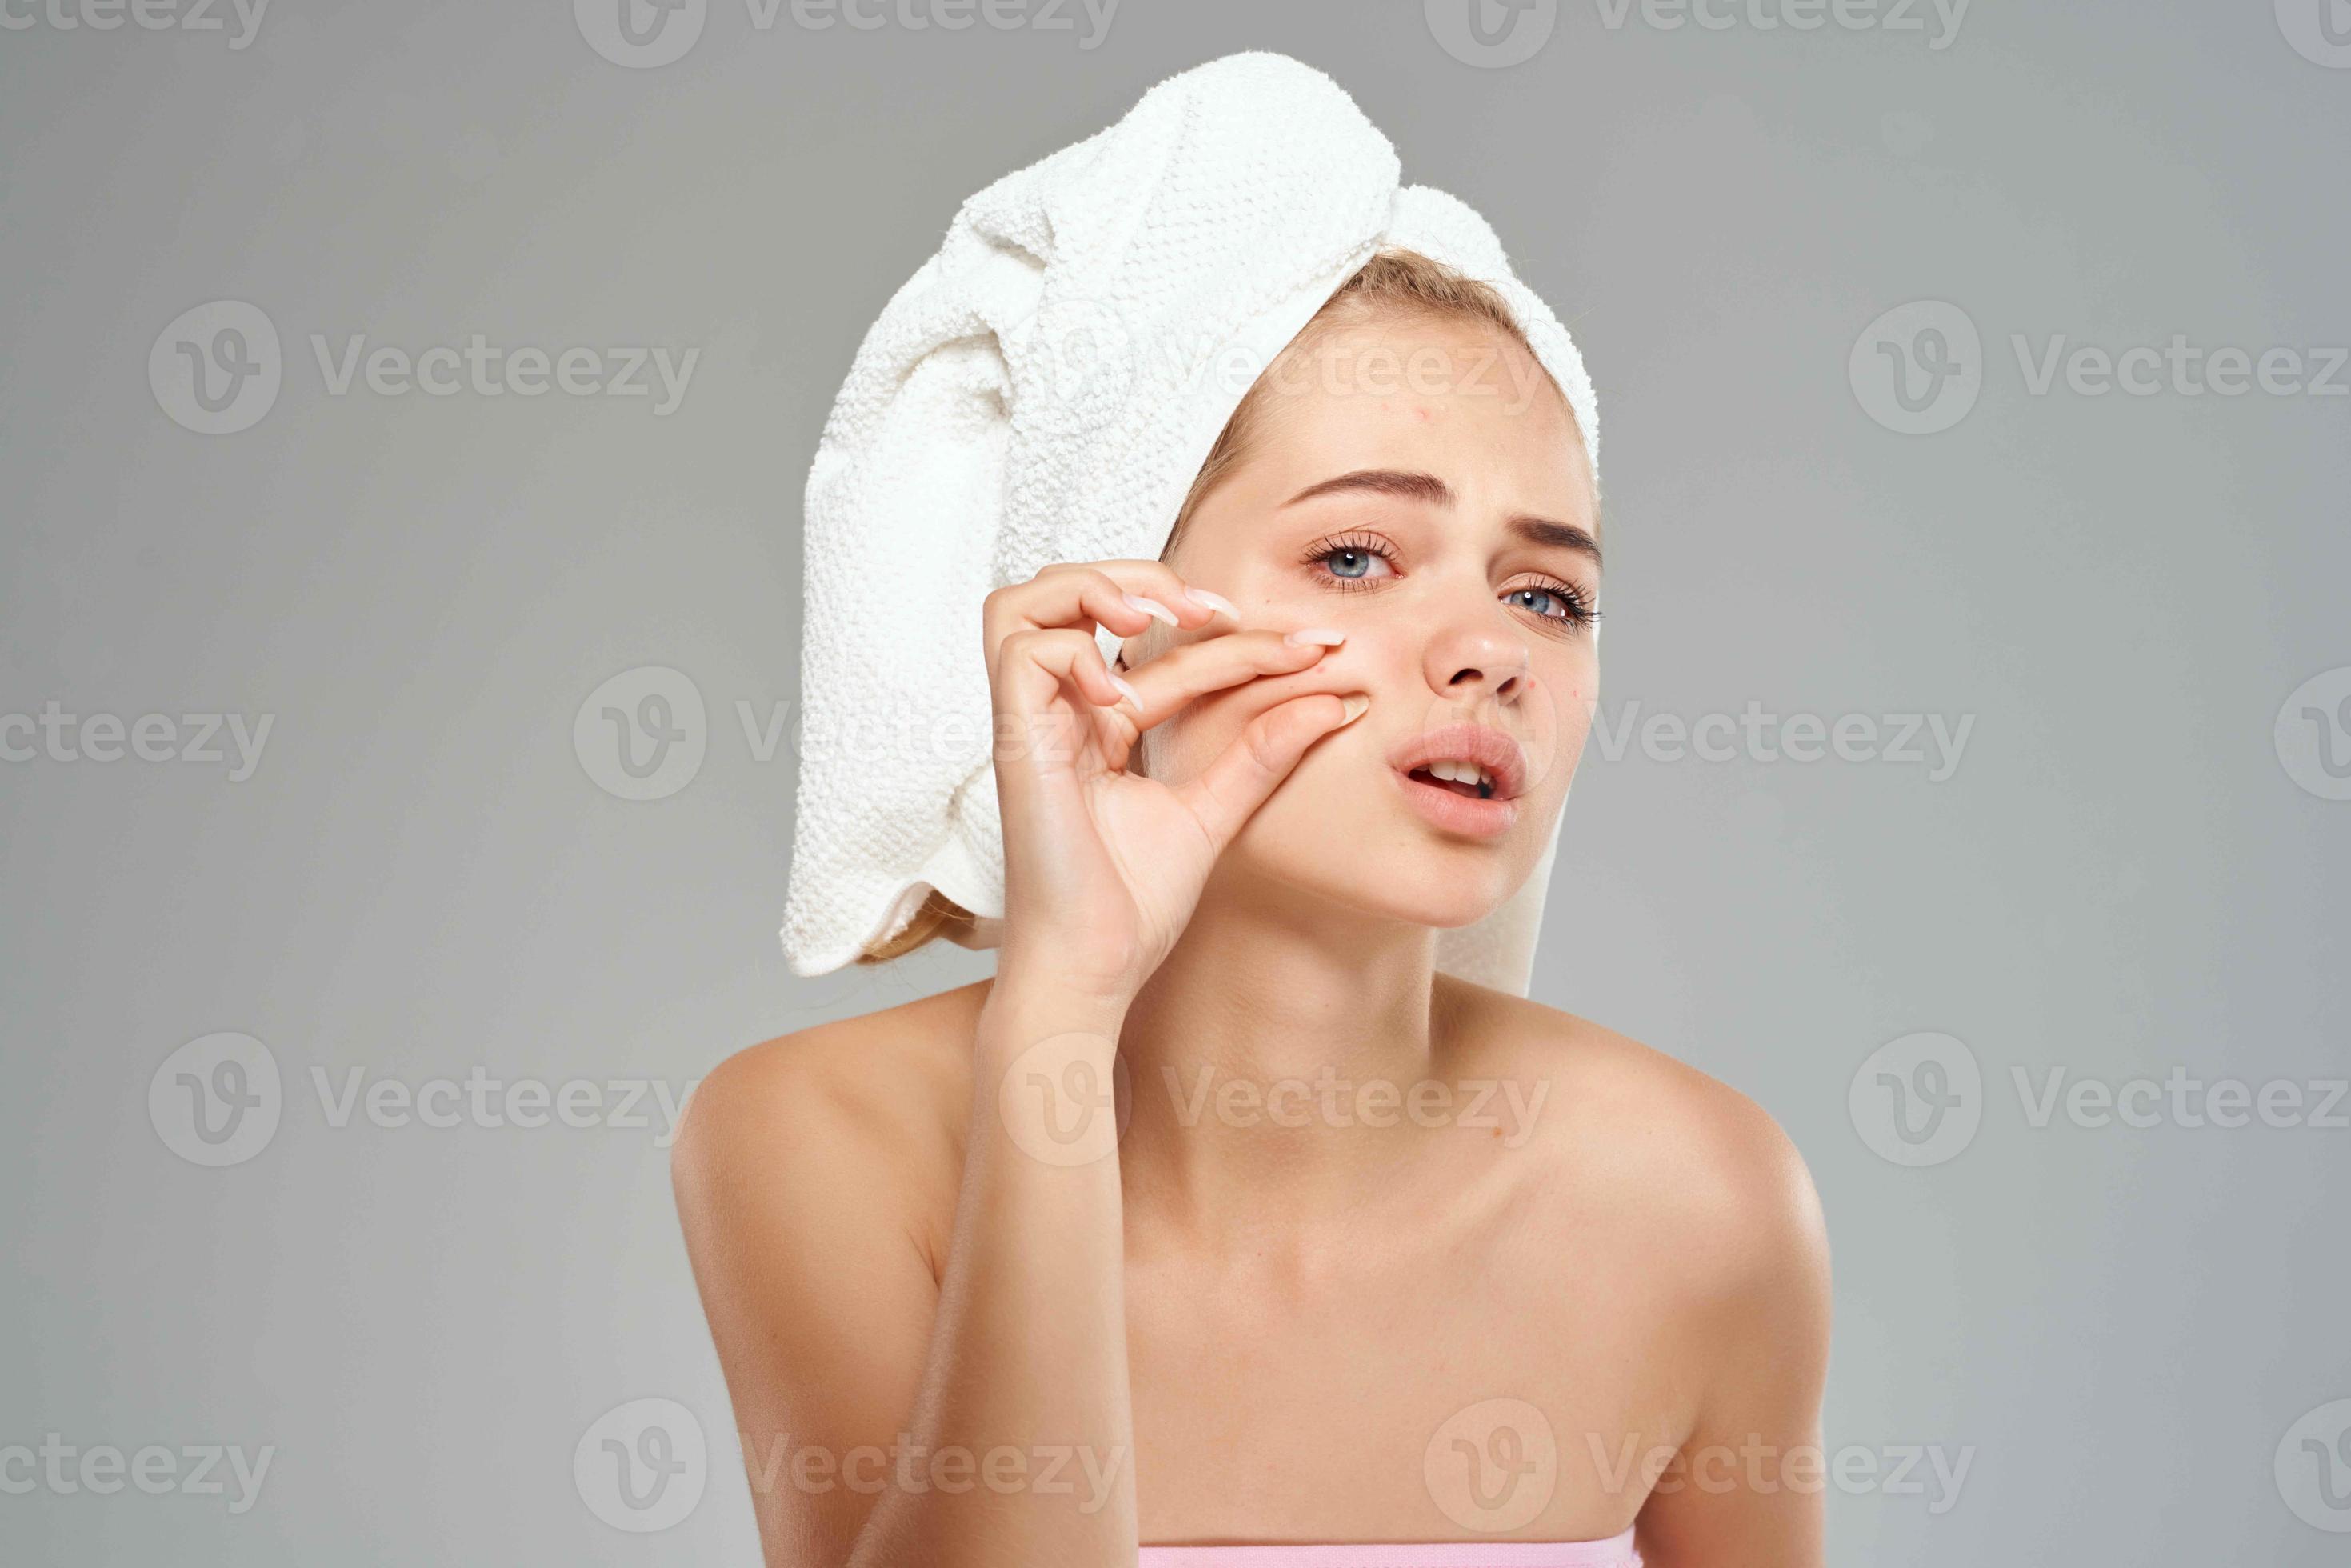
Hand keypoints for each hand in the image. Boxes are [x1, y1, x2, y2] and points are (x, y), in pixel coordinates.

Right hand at [983, 560, 1362, 1001]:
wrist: (1094, 971)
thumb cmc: (1132, 908)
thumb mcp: (1215, 813)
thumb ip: (1262, 755)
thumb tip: (1332, 700)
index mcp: (1103, 726)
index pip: (1169, 652)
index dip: (1241, 637)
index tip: (1317, 648)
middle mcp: (1062, 715)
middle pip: (1071, 594)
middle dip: (1145, 577)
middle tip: (1217, 611)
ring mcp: (1032, 726)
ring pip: (1022, 605)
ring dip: (1091, 588)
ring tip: (1155, 618)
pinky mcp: (1014, 744)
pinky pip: (1020, 654)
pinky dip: (1073, 651)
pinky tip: (1121, 693)